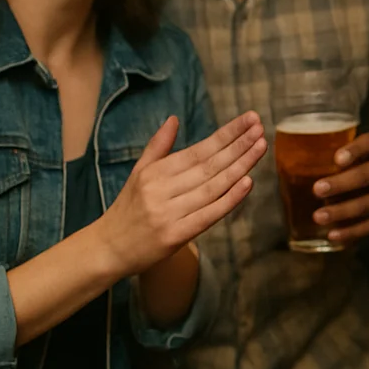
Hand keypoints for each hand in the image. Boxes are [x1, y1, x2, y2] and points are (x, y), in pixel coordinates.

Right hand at [99, 112, 264, 276]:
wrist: (107, 249)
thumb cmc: (128, 209)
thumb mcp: (139, 173)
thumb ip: (158, 146)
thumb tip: (174, 119)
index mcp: (154, 173)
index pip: (199, 149)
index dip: (226, 134)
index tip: (249, 119)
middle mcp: (161, 190)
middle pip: (208, 165)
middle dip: (238, 146)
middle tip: (261, 129)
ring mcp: (168, 214)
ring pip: (212, 187)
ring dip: (240, 166)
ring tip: (261, 146)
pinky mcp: (175, 236)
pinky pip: (208, 215)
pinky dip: (229, 199)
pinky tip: (248, 183)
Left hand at [311, 132, 368, 242]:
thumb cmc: (348, 163)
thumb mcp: (341, 150)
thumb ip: (322, 152)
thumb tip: (281, 154)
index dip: (355, 150)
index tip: (336, 159)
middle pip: (368, 175)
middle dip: (342, 184)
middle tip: (317, 190)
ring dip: (343, 211)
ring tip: (318, 217)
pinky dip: (351, 231)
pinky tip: (333, 235)